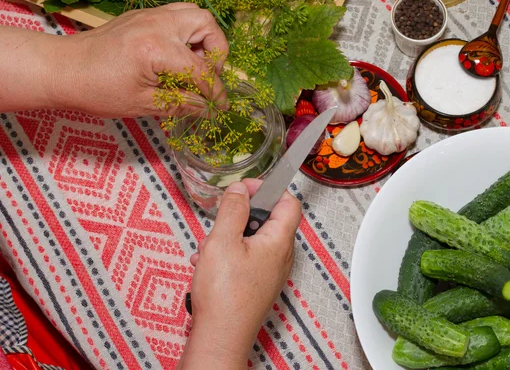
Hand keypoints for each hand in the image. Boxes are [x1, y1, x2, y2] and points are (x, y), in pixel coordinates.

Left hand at [48, 3, 229, 117]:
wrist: (62, 69)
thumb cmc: (96, 90)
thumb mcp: (142, 104)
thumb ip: (181, 103)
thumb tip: (207, 109)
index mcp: (157, 49)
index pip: (200, 70)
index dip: (215, 92)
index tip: (220, 106)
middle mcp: (157, 24)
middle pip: (206, 25)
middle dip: (215, 52)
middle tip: (206, 76)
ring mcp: (149, 15)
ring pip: (194, 13)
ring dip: (202, 38)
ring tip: (194, 64)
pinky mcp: (143, 15)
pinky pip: (176, 15)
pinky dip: (186, 33)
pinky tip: (176, 56)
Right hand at [177, 180, 300, 369]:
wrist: (220, 337)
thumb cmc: (224, 296)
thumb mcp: (222, 241)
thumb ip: (233, 210)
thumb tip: (240, 190)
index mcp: (279, 242)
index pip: (288, 202)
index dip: (268, 188)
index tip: (245, 187)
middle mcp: (280, 256)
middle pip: (268, 219)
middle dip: (241, 215)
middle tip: (221, 218)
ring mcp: (270, 271)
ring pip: (252, 238)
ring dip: (229, 236)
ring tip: (209, 247)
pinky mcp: (257, 283)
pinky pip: (246, 257)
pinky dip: (227, 254)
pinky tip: (208, 263)